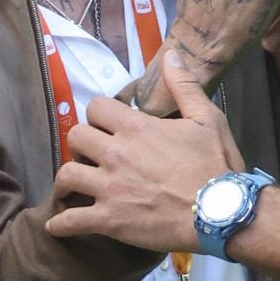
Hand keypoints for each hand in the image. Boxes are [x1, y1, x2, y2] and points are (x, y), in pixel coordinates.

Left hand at [48, 53, 242, 249]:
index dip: (100, 114)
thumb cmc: (215, 164)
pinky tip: (58, 225)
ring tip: (75, 185)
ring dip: (68, 180)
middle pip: (76, 137)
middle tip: (94, 153)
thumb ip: (184, 85)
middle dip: (83, 142)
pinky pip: (70, 221)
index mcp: (136, 127)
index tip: (108, 124)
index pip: (96, 107)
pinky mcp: (109, 220)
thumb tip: (171, 55)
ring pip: (66, 176)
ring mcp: (109, 189)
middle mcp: (116, 154)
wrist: (220, 213)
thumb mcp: (207, 118)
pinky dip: (61, 224)